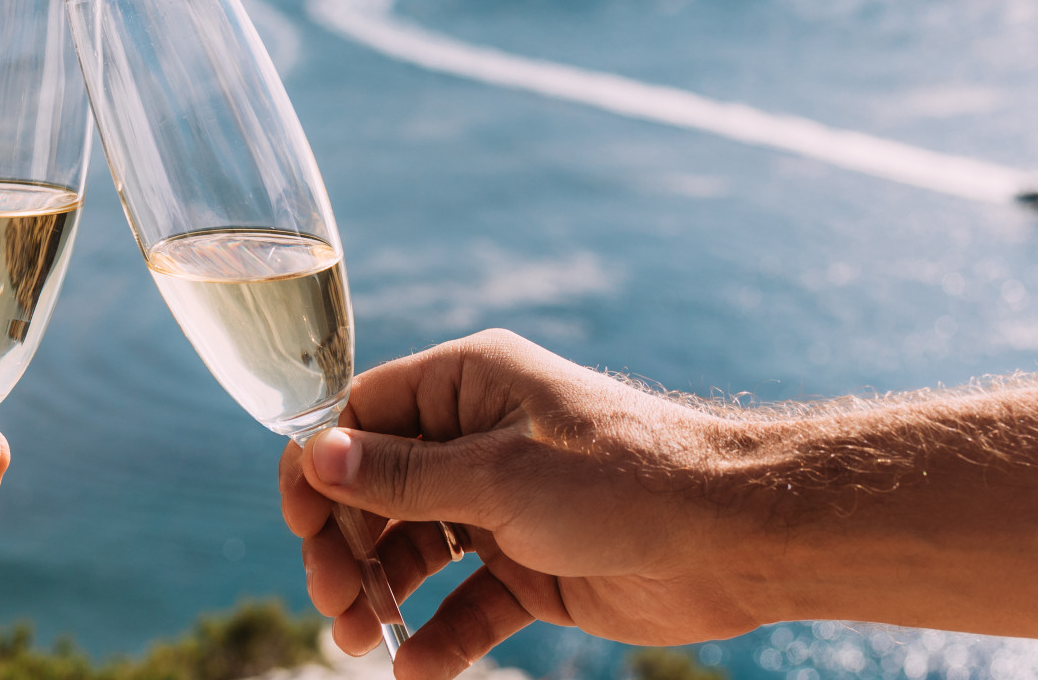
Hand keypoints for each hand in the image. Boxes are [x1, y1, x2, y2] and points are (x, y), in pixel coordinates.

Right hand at [279, 330, 769, 679]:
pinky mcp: (530, 567)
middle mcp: (477, 440)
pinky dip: (437, 636)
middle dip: (345, 546)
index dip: (320, 469)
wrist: (737, 539)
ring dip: (381, 596)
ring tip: (358, 642)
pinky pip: (463, 603)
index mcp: (467, 386)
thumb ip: (403, 476)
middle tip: (334, 600)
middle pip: (376, 492)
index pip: (361, 417)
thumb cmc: (626, 479)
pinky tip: (416, 670)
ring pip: (413, 552)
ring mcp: (502, 506)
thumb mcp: (500, 476)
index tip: (301, 526)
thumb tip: (318, 457)